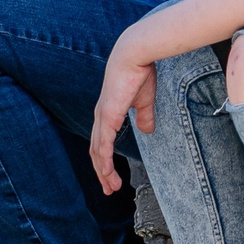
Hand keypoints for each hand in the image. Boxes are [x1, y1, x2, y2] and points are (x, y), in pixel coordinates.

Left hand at [86, 45, 157, 195]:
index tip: (113, 176)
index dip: (106, 160)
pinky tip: (106, 172)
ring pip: (97, 152)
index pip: (102, 142)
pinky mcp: (108, 116)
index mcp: (108, 112)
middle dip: (102, 172)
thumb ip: (144, 116)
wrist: (135, 54)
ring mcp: (102, 117)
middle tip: (110, 189)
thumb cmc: (140, 72)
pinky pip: (103, 144)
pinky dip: (103, 160)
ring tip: (110, 187)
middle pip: (96, 151)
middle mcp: (101, 117)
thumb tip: (147, 130)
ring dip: (103, 171)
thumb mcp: (144, 100)